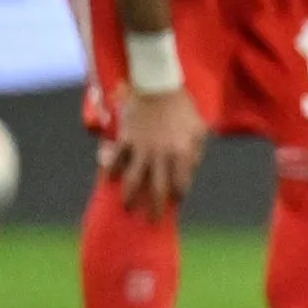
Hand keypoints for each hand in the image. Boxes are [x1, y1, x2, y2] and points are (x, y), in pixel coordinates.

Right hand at [114, 86, 206, 215]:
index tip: (176, 201)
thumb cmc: (182, 107)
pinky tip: (110, 181)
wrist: (158, 85)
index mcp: (182, 153)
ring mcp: (142, 148)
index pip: (181, 184)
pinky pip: (116, 160)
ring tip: (127, 208)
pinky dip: (112, 171)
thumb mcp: (198, 129)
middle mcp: (161, 155)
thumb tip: (189, 171)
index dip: (179, 195)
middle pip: (158, 189)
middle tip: (153, 222)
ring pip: (134, 180)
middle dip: (155, 209)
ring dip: (130, 197)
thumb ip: (195, 152)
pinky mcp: (126, 139)